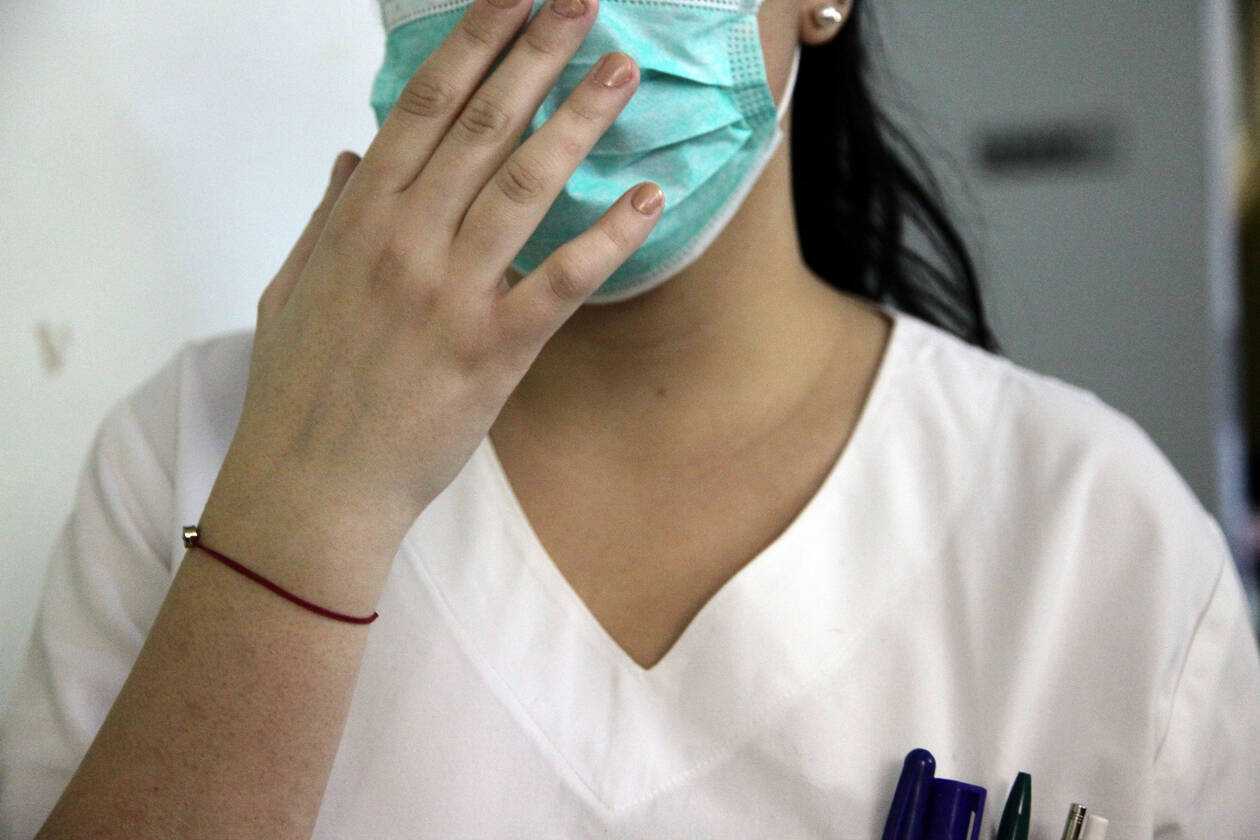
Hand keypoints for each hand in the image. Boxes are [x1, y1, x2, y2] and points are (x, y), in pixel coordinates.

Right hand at [202, 0, 660, 563]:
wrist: (312, 484)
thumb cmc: (300, 388)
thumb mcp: (293, 287)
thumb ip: (327, 216)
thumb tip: (352, 155)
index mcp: (359, 218)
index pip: (423, 105)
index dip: (473, 41)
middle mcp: (406, 241)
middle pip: (482, 126)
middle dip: (536, 53)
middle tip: (583, 3)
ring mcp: (451, 294)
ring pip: (524, 186)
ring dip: (577, 121)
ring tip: (620, 71)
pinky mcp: (493, 349)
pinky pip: (561, 282)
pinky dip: (606, 238)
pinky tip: (647, 197)